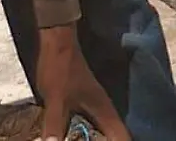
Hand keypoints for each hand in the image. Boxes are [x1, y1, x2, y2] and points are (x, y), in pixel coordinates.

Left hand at [36, 26, 128, 140]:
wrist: (57, 44)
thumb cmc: (61, 70)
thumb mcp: (56, 100)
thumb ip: (54, 126)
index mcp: (104, 110)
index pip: (121, 136)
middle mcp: (103, 110)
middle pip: (112, 136)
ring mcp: (92, 106)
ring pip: (98, 131)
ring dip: (93, 139)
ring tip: (82, 139)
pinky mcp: (81, 104)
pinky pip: (86, 125)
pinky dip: (81, 134)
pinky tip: (71, 135)